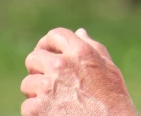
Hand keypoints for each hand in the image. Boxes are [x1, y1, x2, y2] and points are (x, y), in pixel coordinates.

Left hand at [21, 27, 135, 115]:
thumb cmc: (114, 101)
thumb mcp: (109, 69)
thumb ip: (93, 48)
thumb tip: (79, 33)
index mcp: (80, 52)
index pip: (56, 35)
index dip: (49, 43)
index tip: (47, 52)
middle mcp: (61, 65)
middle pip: (34, 57)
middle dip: (38, 68)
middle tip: (47, 80)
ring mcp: (47, 87)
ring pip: (28, 83)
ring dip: (36, 93)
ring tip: (54, 102)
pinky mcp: (37, 108)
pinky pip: (27, 106)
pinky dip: (36, 113)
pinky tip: (52, 114)